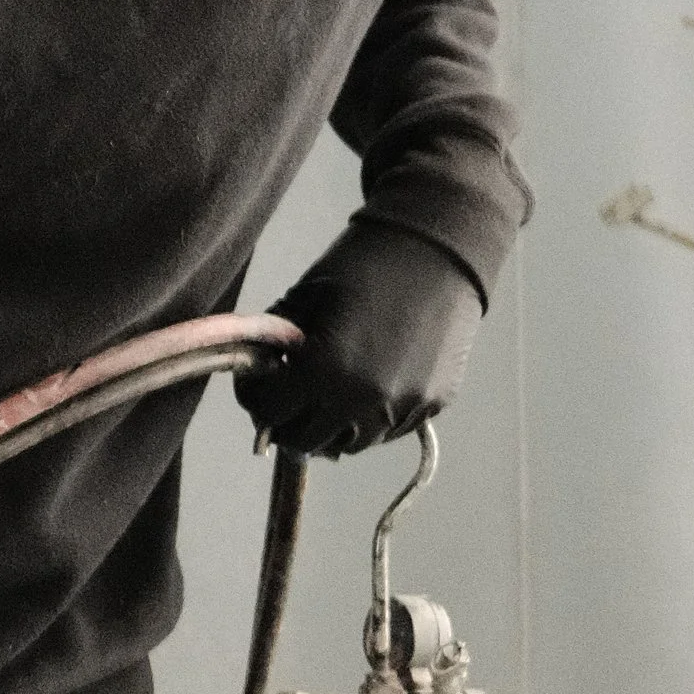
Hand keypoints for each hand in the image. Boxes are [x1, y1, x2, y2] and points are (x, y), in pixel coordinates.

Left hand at [234, 220, 484, 459]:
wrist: (438, 248)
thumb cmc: (365, 263)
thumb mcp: (303, 297)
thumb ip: (275, 342)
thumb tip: (259, 373)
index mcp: (325, 370)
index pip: (269, 414)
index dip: (254, 398)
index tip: (257, 384)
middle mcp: (363, 401)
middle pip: (305, 441)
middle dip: (286, 420)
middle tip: (284, 397)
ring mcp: (401, 408)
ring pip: (348, 445)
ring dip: (327, 426)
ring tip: (323, 396)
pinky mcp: (431, 405)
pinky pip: (386, 431)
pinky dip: (367, 418)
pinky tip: (362, 386)